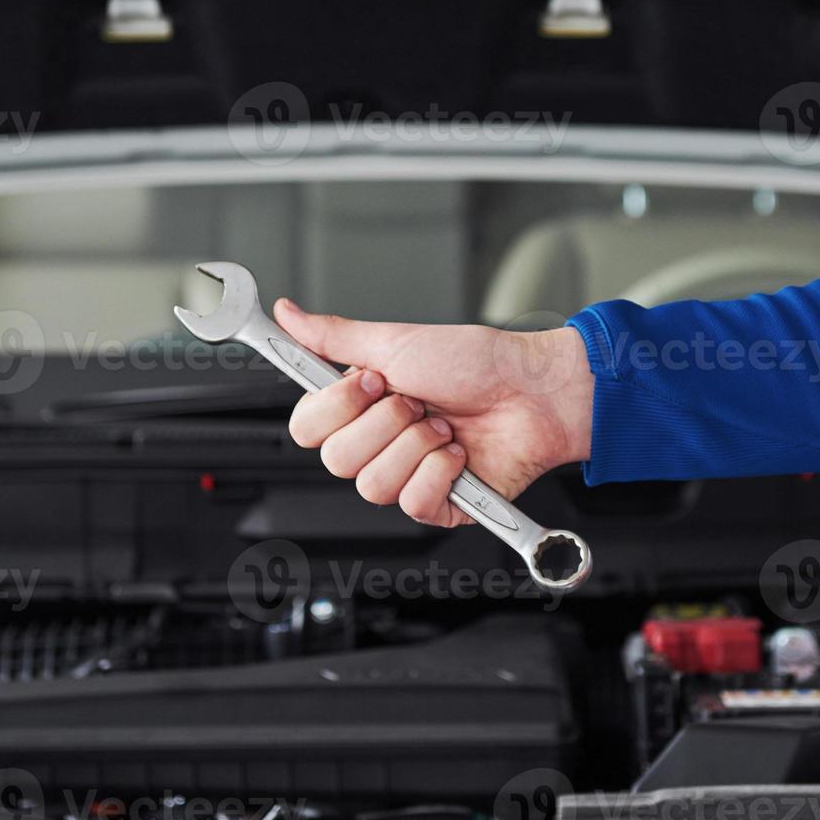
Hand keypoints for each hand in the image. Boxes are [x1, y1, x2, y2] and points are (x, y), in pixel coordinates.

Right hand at [274, 298, 593, 526]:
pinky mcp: (436, 504)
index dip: (336, 407)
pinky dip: (440, 471)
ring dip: (415, 446)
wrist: (533, 391)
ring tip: (444, 425)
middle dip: (384, 423)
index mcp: (358, 405)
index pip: (305, 428)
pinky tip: (459, 452)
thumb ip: (333, 336)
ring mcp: (405, 475)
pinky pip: (414, 503)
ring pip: (372, 486)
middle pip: (335, 460)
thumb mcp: (395, 340)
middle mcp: (377, 443)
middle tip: (416, 400)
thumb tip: (286, 314)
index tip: (372, 381)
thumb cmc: (476, 362)